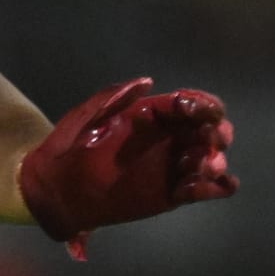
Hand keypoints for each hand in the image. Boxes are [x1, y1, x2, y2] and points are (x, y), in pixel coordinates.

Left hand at [18, 77, 236, 259]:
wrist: (57, 188)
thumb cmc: (68, 147)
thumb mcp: (85, 116)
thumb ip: (113, 97)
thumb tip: (147, 81)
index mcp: (152, 115)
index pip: (190, 103)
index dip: (202, 103)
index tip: (197, 110)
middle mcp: (170, 137)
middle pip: (211, 129)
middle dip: (217, 131)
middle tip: (208, 141)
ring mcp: (175, 166)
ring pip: (214, 159)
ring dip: (215, 160)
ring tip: (197, 166)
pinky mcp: (176, 193)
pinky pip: (209, 188)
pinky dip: (213, 186)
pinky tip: (191, 188)